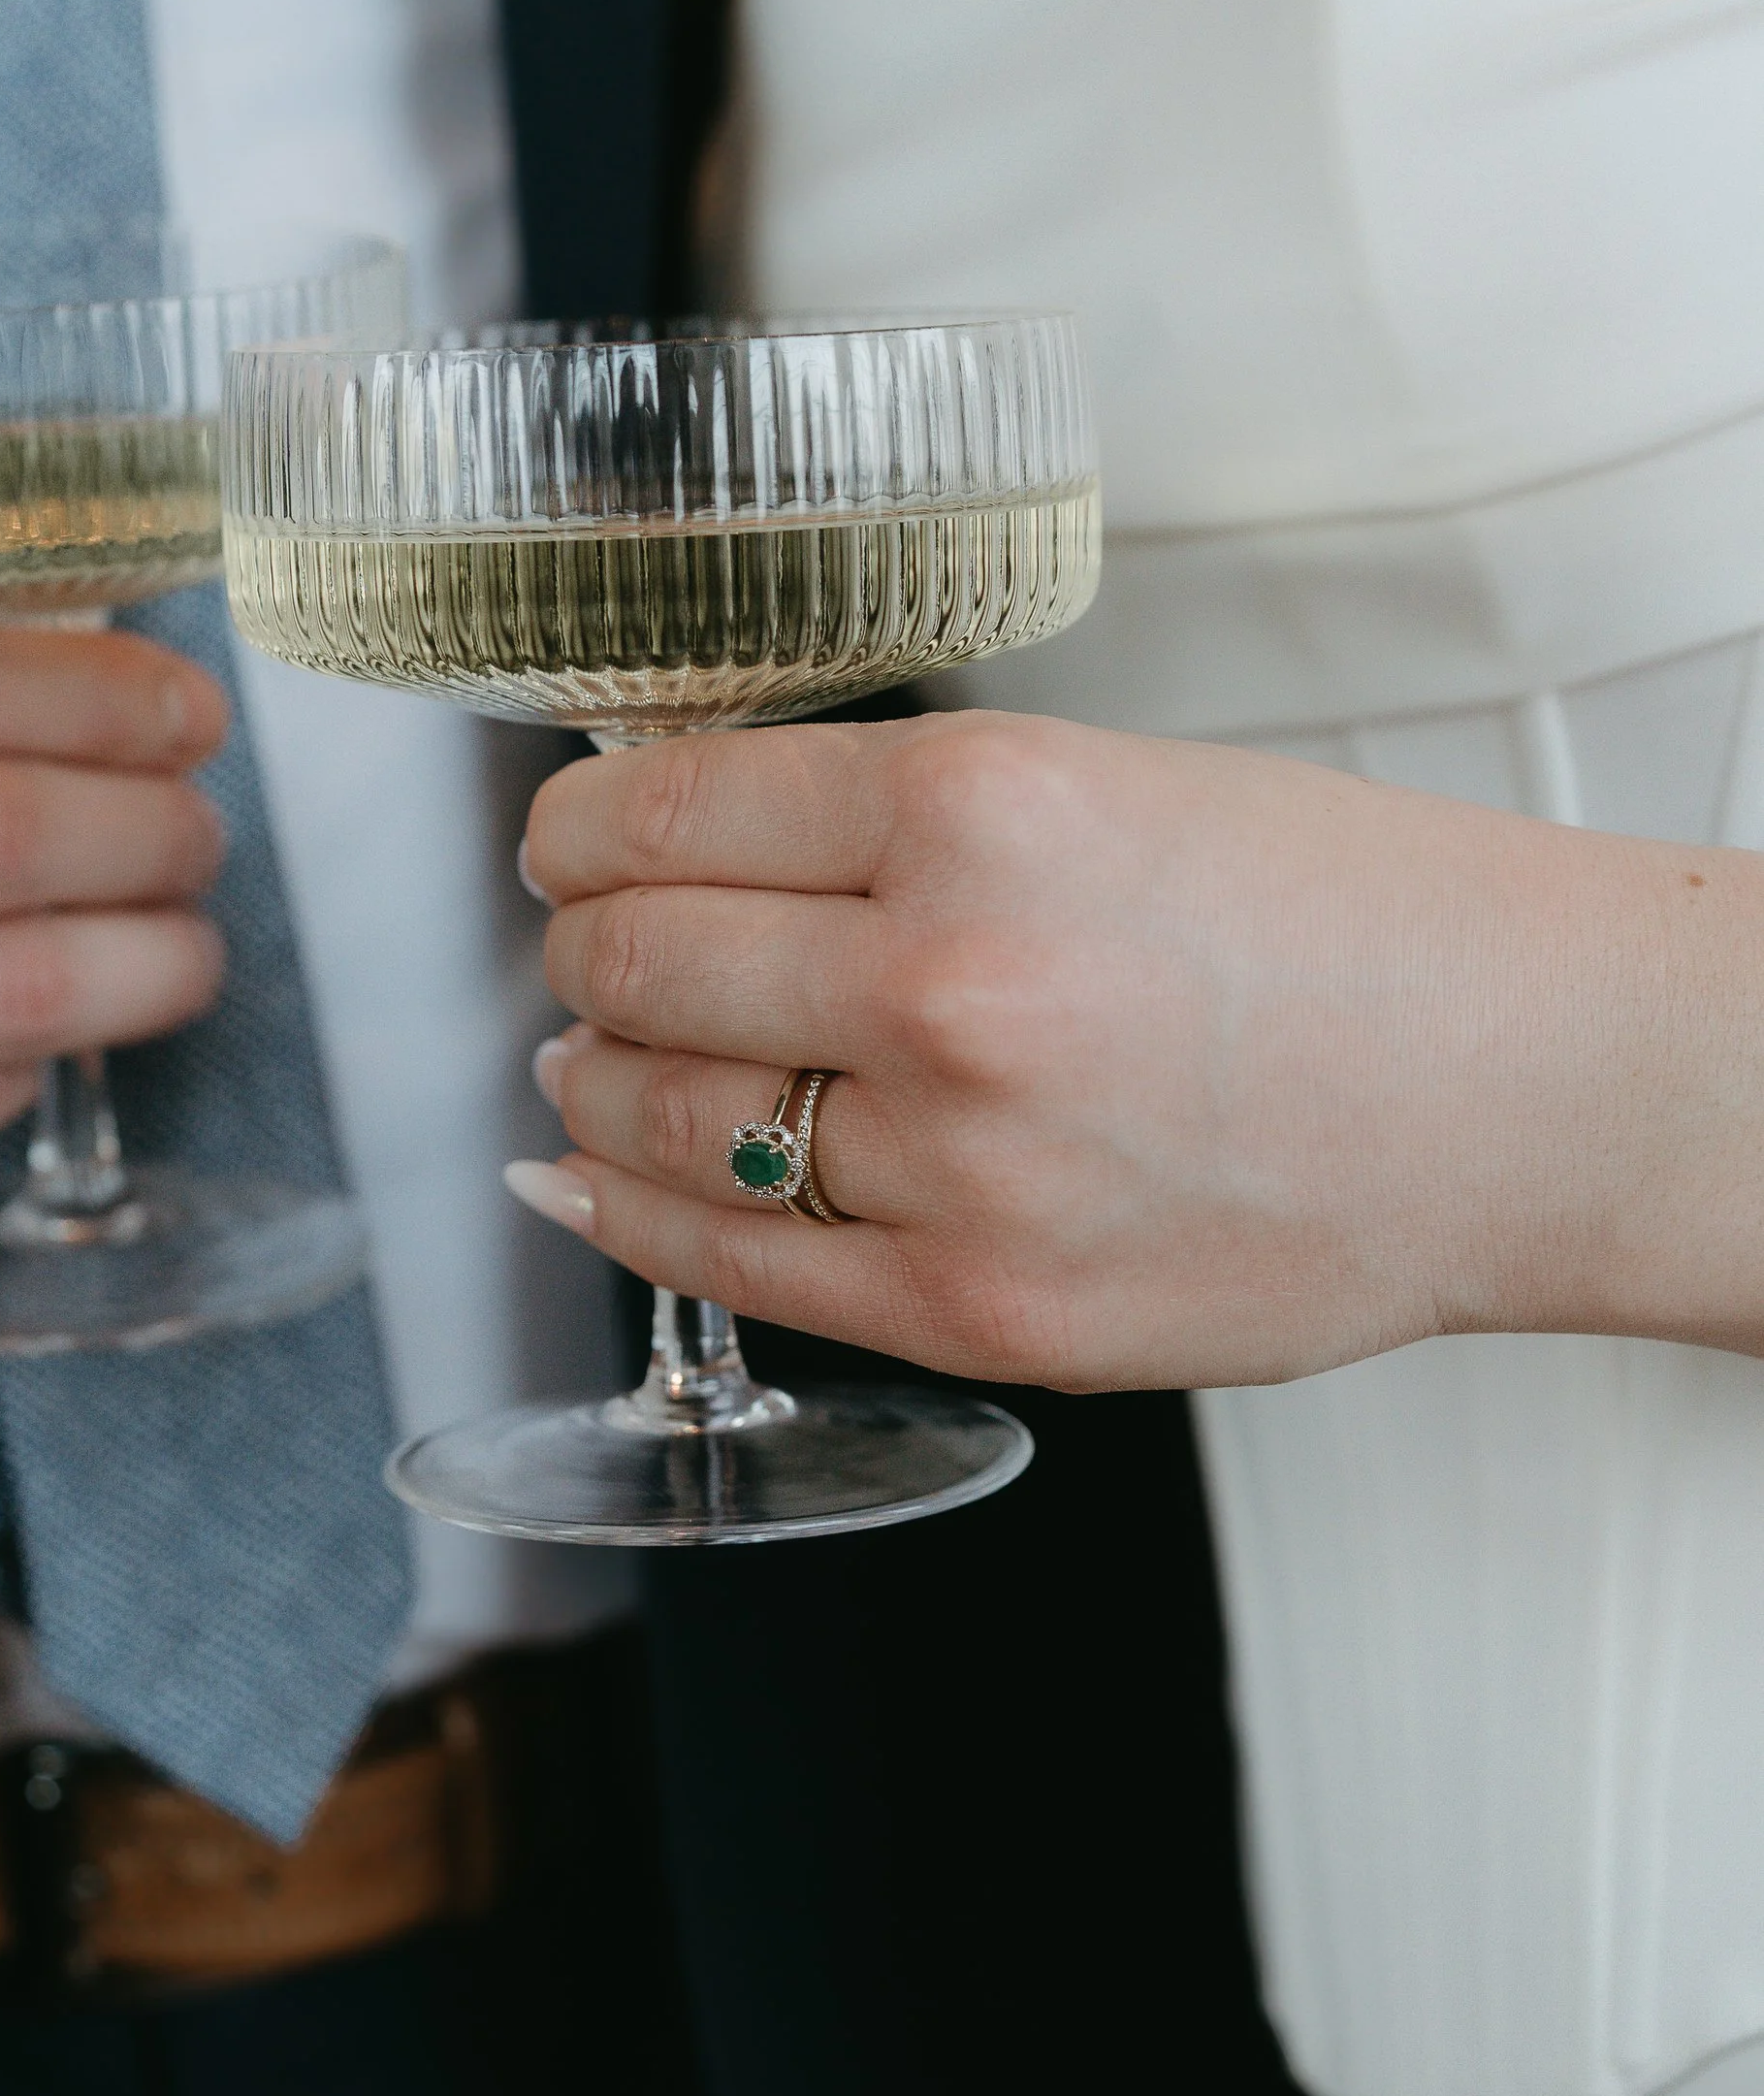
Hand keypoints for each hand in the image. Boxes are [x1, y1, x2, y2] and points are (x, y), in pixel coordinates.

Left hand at [514, 713, 1763, 1390]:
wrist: (1527, 1085)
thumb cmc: (1339, 918)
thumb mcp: (1095, 782)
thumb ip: (880, 821)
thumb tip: (671, 838)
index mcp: (977, 808)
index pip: (660, 810)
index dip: (576, 827)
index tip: (568, 837)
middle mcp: (950, 984)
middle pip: (630, 964)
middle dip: (579, 948)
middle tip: (590, 941)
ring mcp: (962, 1166)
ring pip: (656, 1117)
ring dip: (593, 1075)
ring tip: (597, 1052)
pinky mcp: (986, 1312)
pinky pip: (729, 1268)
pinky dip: (623, 1210)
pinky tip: (583, 1171)